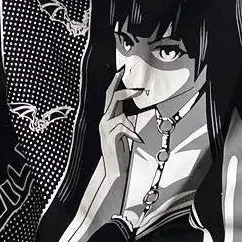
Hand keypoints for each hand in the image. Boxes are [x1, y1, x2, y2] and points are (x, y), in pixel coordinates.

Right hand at [99, 67, 142, 182]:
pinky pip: (123, 128)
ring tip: (135, 136)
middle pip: (112, 98)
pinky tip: (137, 140)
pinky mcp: (109, 137)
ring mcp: (105, 128)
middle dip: (124, 90)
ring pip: (119, 114)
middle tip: (137, 88)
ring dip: (130, 124)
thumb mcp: (124, 130)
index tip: (121, 71)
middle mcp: (104, 120)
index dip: (115, 82)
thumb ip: (126, 117)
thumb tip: (133, 103)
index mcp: (107, 117)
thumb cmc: (120, 150)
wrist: (115, 170)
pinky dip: (132, 133)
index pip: (110, 95)